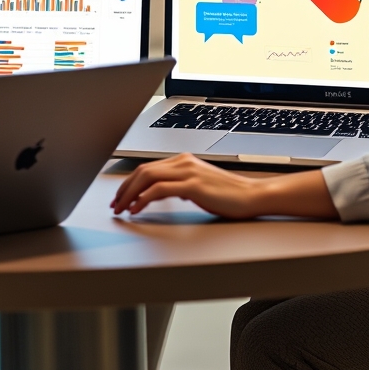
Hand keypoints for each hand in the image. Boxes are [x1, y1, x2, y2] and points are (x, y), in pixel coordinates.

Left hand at [110, 153, 337, 220]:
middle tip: (115, 205)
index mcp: (183, 160)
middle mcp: (183, 162)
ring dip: (130, 194)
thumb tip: (165, 191)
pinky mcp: (193, 186)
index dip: (130, 182)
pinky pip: (159, 190)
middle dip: (124, 188)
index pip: (148, 167)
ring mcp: (188, 172)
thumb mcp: (200, 186)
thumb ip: (182, 185)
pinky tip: (138, 209)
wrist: (253, 196)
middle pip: (142, 170)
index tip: (121, 196)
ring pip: (147, 177)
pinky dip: (144, 199)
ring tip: (122, 208)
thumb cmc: (229, 195)